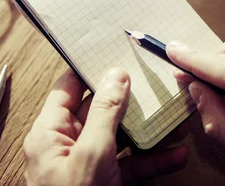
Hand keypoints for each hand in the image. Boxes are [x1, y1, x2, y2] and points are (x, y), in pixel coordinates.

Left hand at [23, 68, 187, 184]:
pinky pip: (130, 164)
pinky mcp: (105, 182)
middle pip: (101, 111)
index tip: (113, 52)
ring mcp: (88, 165)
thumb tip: (115, 76)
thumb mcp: (92, 153)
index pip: (68, 87)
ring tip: (173, 116)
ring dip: (148, 130)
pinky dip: (152, 160)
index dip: (90, 69)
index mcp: (50, 132)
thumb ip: (104, 112)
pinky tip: (175, 154)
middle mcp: (68, 145)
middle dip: (130, 100)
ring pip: (121, 137)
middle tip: (152, 82)